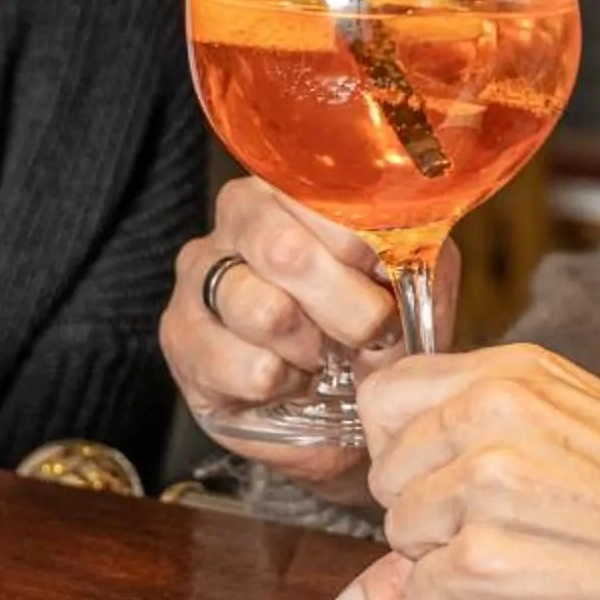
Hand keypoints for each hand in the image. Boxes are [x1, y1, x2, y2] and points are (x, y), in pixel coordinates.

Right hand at [156, 175, 455, 491]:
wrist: (335, 412)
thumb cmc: (370, 334)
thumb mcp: (412, 288)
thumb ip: (419, 262)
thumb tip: (409, 255)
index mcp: (297, 187)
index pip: (322, 194)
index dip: (365, 245)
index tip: (386, 279)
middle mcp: (239, 216)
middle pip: (286, 251)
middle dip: (349, 309)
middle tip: (370, 334)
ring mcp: (200, 273)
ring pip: (264, 310)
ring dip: (313, 349)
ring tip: (324, 358)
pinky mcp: (180, 334)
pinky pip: (247, 366)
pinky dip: (285, 384)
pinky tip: (288, 379)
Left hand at [347, 343, 599, 599]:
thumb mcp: (578, 435)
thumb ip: (474, 454)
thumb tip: (375, 529)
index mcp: (511, 375)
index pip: (386, 395)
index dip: (403, 446)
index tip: (438, 472)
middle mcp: (489, 416)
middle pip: (387, 473)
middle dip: (426, 511)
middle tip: (498, 528)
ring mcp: (484, 487)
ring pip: (402, 536)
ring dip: (447, 562)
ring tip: (526, 558)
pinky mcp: (485, 559)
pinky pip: (425, 592)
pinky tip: (526, 593)